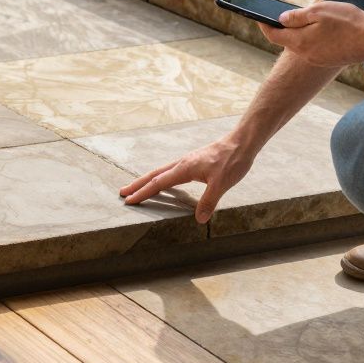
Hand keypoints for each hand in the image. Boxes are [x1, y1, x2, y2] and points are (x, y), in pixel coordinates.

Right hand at [118, 139, 252, 223]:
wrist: (241, 143)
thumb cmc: (232, 161)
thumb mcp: (222, 184)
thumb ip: (209, 201)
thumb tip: (199, 219)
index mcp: (184, 168)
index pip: (158, 183)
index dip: (142, 193)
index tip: (129, 200)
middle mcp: (181, 164)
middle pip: (154, 175)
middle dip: (137, 185)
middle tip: (122, 193)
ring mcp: (187, 162)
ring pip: (161, 172)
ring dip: (147, 181)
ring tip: (137, 188)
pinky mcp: (193, 162)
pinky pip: (170, 172)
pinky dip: (160, 178)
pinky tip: (164, 183)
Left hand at [257, 1, 363, 67]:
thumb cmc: (348, 23)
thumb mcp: (319, 12)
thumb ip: (297, 16)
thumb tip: (281, 19)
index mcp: (299, 42)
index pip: (274, 35)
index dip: (264, 24)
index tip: (258, 16)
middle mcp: (306, 54)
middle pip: (287, 40)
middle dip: (283, 28)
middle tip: (280, 14)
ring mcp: (318, 59)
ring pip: (302, 44)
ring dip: (299, 33)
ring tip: (302, 19)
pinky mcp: (329, 59)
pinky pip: (315, 48)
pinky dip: (312, 38)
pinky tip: (321, 29)